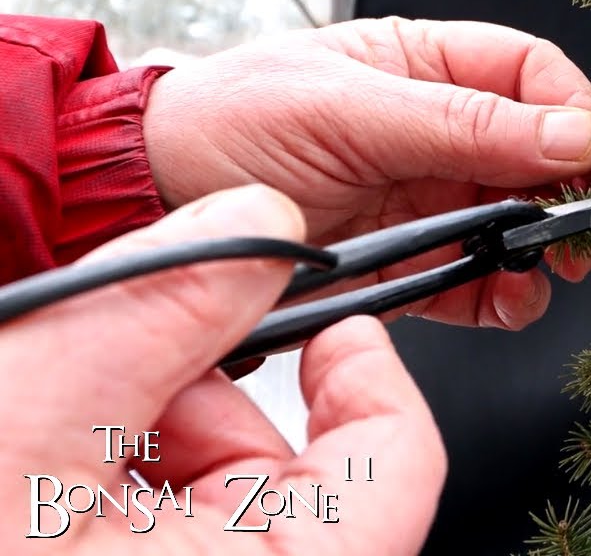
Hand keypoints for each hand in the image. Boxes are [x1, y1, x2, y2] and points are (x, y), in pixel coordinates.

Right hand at [0, 185, 442, 553]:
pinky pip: (166, 532)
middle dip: (213, 402)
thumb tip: (259, 223)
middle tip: (118, 368)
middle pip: (298, 483)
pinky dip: (116, 481)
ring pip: (224, 504)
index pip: (397, 475)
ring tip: (51, 426)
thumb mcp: (29, 410)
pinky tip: (42, 466)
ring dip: (147, 439)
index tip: (327, 324)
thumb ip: (160, 303)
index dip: (372, 380)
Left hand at [143, 18, 590, 329]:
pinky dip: (502, 294)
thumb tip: (572, 132)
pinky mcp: (409, 261)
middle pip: (539, 154)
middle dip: (573, 191)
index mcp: (423, 66)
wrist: (151, 201)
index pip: (529, 74)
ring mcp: (425, 199)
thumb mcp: (349, 108)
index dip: (576, 110)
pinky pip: (477, 278)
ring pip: (518, 221)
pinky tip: (506, 297)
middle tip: (589, 225)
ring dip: (544, 248)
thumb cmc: (229, 124)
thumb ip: (463, 125)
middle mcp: (436, 133)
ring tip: (547, 268)